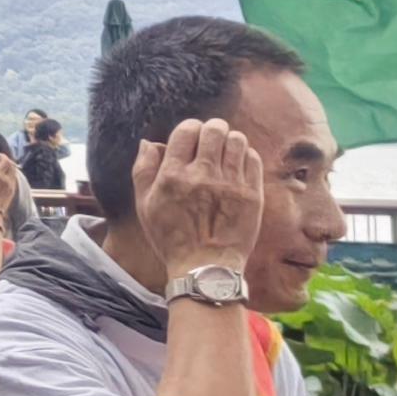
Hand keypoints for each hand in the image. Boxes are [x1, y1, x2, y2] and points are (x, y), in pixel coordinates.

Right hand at [133, 116, 264, 279]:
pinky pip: (253, 159)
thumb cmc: (172, 238)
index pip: (186, 131)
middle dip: (212, 129)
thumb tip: (149, 143)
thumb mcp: (145, 206)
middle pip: (214, 130)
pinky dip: (246, 155)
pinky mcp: (251, 194)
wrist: (205, 268)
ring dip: (230, 140)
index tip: (192, 136)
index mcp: (173, 176)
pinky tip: (238, 165)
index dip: (190, 128)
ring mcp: (230, 184)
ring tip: (226, 151)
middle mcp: (202, 175)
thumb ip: (143, 170)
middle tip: (211, 139)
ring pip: (237, 140)